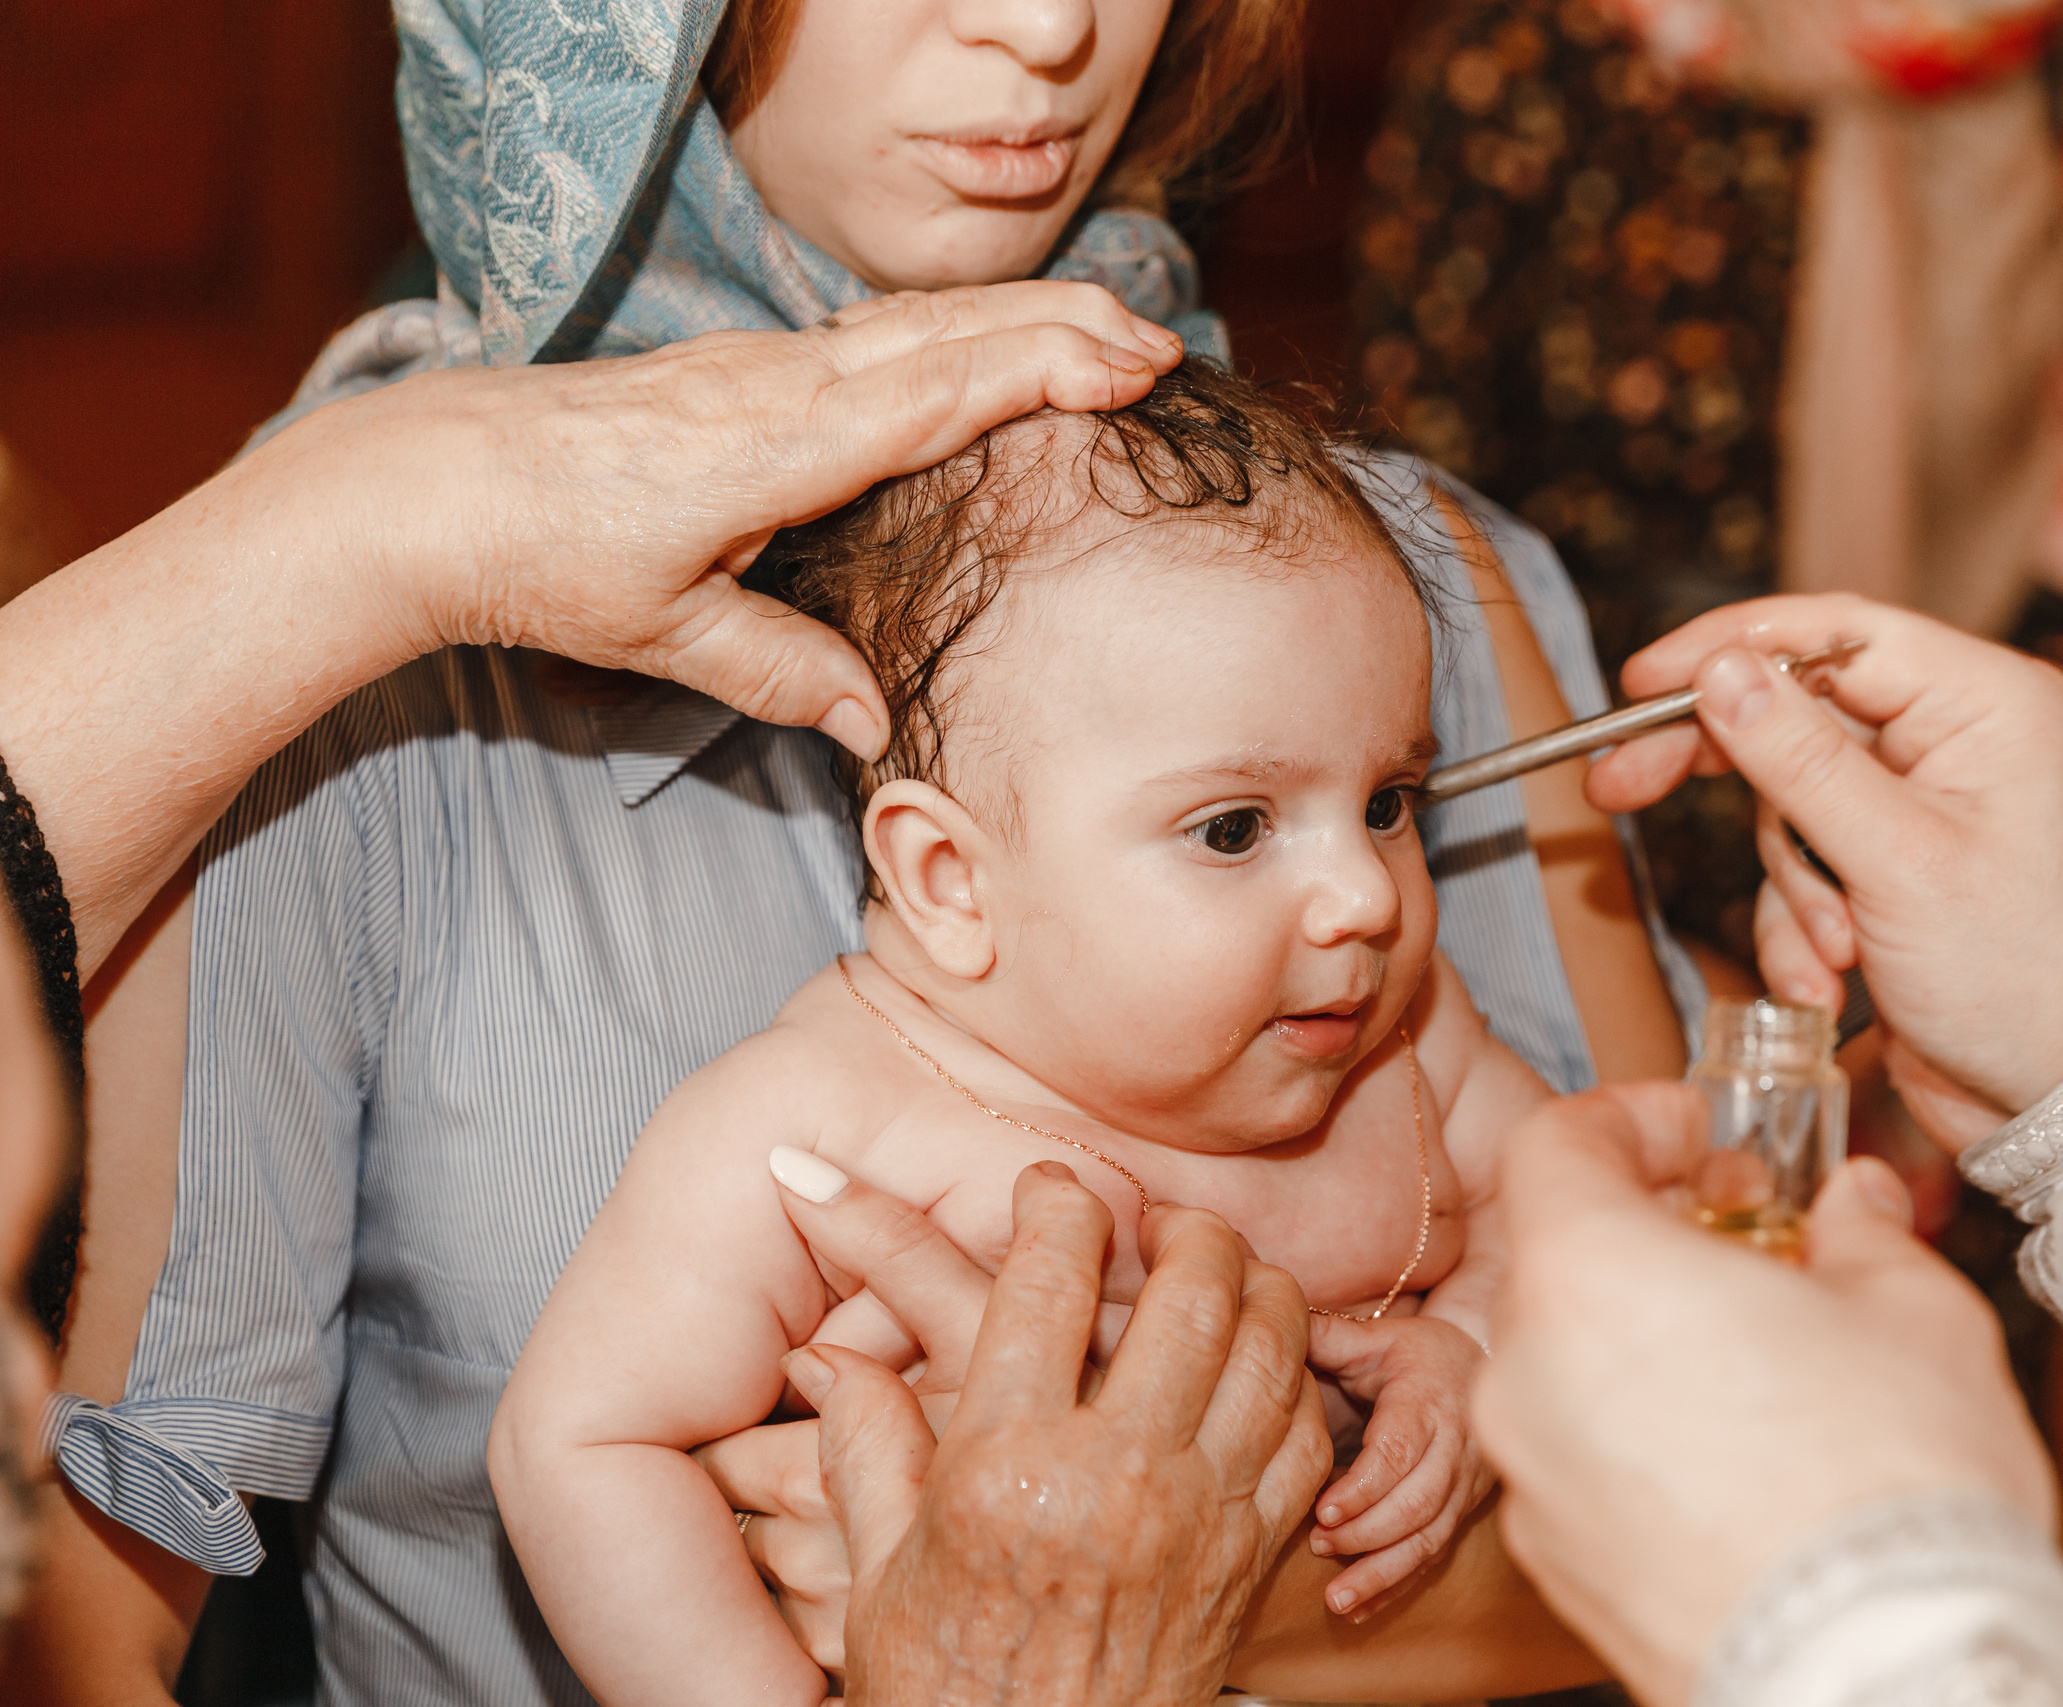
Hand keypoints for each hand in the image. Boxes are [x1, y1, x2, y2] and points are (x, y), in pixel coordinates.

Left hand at [3, 280, 1183, 969]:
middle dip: (1057, 327)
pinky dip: (954, 330)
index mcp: (768, 446)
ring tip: (1108, 324)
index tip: (1123, 366)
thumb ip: (779, 672)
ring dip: (1016, 316)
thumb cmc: (541, 558)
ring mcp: (758, 366)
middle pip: (940, 335)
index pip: (927, 395)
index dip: (1033, 375)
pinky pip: (873, 335)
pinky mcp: (743, 369)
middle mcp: (773, 386)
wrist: (431, 482)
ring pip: (911, 322)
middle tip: (1160, 339)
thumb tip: (873, 724)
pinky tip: (990, 342)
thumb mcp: (661, 634)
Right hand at [762, 1161, 1333, 1704]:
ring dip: (1254, 1285)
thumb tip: (823, 1358)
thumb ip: (864, 1445)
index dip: (1058, 1205)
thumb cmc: (947, 1692)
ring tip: (1218, 1272)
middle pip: (1194, 1289)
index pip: (1050, 1279)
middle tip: (1156, 1220)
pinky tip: (1256, 1365)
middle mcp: (1118, 1477)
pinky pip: (1305, 1430)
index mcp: (1009, 1466)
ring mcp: (1202, 1515)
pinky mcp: (1252, 1556)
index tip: (1050, 1188)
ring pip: (1272, 1345)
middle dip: (1182, 1226)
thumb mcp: (879, 1569)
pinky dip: (1293, 1378)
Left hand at [1303, 1314, 1495, 1618]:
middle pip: (1418, 1505)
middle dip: (1367, 1534)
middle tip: (1318, 1546)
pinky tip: (1359, 1609)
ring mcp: (1463, 1487)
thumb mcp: (1379, 1336)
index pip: (1401, 1454)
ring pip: (1429, 1539)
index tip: (1323, 1512)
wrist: (1486, 1370)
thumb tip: (1271, 1325)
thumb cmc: (1420, 1353)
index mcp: (1430, 1403)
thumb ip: (1330, 1336)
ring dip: (1382, 1572)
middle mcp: (1455, 1449)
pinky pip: (1433, 1556)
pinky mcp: (1460, 1512)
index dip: (1365, 1488)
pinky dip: (1396, 1586)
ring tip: (1336, 1599)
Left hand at [1475, 1085, 2053, 1706]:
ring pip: (1565, 1367)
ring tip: (1762, 1359)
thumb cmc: (1893, 1487)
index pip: (1555, 1145)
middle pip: (1559, 1258)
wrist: (1879, 1670)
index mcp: (1590, 1273)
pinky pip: (1580, 1462)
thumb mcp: (1913, 1313)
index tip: (1702, 1137)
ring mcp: (1533, 1479)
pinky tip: (1739, 1457)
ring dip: (1643, 1341)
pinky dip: (1637, 1437)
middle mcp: (1528, 1371)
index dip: (1631, 1120)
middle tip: (1753, 1244)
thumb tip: (1856, 1206)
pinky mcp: (1558, 1566)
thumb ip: (1863, 1233)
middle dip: (1650, 1236)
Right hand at [1585, 592, 2062, 1144]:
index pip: (1835, 633)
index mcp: (1986, 703)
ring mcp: (1927, 808)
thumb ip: (1798, 759)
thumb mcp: (1896, 862)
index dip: (1729, 647)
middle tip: (1622, 784)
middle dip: (1721, 769)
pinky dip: (1802, 927)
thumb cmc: (2027, 981)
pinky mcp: (1898, 870)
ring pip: (1790, 805)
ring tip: (1833, 952)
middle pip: (1797, 712)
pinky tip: (1833, 983)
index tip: (1642, 682)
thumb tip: (1720, 672)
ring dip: (1791, 888)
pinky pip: (1807, 869)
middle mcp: (1959, 740)